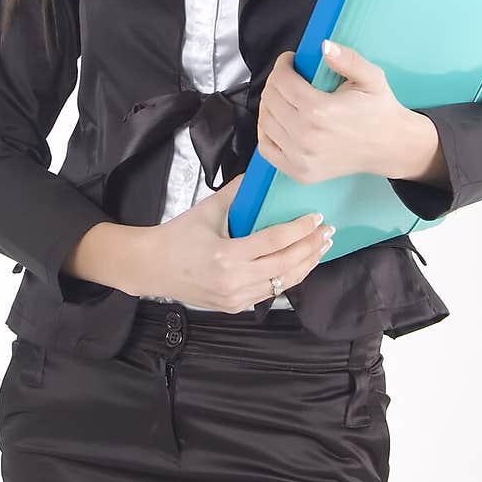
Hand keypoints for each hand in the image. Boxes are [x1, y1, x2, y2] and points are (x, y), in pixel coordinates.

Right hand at [142, 174, 334, 311]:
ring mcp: (235, 297)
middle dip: (311, 247)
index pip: (274, 241)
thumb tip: (261, 176)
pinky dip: (288, 277)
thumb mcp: (206, 210)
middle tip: (328, 232)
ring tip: (321, 248)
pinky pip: (269, 292)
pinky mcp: (235, 306)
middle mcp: (233, 280)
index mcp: (226, 255)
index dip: (299, 229)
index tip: (317, 218)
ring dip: (305, 264)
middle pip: (285, 264)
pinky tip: (300, 263)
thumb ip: (237, 193)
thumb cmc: (177, 236)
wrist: (153, 268)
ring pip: (282, 283)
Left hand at [256, 41, 415, 183]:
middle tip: (287, 76)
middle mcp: (307, 136)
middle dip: (275, 81)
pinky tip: (278, 120)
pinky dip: (266, 132)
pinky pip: (266, 149)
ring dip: (269, 104)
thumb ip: (347, 59)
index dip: (282, 65)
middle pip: (271, 99)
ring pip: (265, 122)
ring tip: (283, 96)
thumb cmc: (379, 111)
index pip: (283, 81)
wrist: (390, 146)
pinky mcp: (300, 172)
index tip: (289, 60)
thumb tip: (324, 46)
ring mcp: (301, 157)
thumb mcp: (371, 78)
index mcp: (321, 111)